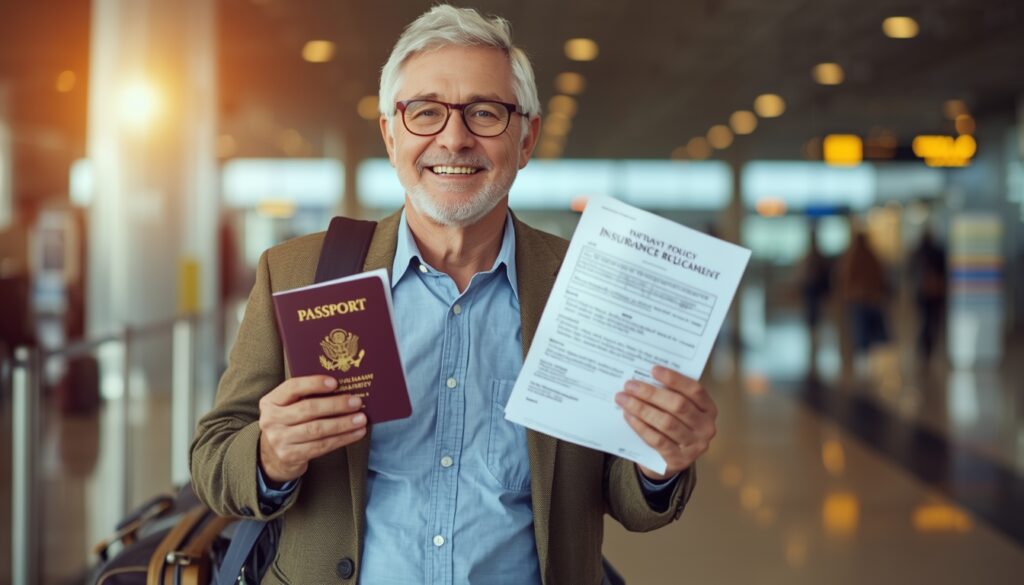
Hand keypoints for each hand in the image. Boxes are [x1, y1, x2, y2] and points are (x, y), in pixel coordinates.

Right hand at [258, 375, 367, 484]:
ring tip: (361, 419)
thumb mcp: (288, 407)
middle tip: (356, 402)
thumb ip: (306, 397)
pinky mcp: (290, 456)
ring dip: (343, 423)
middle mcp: (271, 420)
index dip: (314, 384)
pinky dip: (342, 439)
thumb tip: (343, 389)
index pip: (292, 387)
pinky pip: (321, 446)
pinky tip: (355, 433)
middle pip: (308, 409)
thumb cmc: (288, 424)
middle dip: (336, 405)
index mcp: (271, 401)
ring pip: (317, 429)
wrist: (272, 457)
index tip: (335, 382)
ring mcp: (279, 439)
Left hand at [614, 365, 717, 480]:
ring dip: (641, 408)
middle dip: (651, 393)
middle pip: (678, 405)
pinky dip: (640, 426)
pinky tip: (628, 416)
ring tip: (623, 399)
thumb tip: (643, 377)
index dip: (674, 379)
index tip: (653, 369)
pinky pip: (656, 440)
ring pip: (666, 422)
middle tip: (630, 385)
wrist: (666, 460)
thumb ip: (668, 394)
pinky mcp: (678, 460)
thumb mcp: (676, 410)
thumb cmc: (671, 425)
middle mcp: (705, 427)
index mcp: (708, 409)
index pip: (695, 390)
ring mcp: (694, 446)